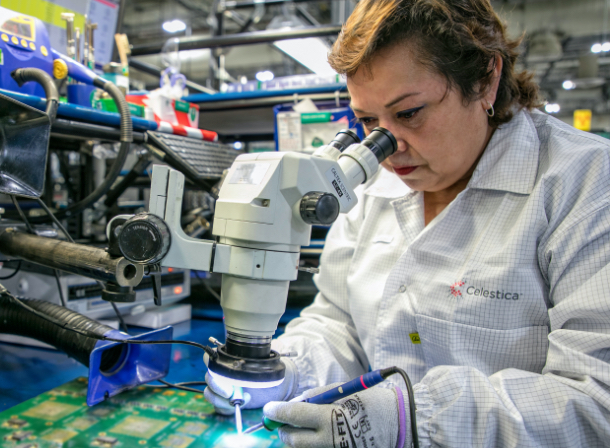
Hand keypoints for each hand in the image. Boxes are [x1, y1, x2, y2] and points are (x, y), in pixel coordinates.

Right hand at [203, 357, 298, 414]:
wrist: (276, 387)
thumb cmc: (269, 370)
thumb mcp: (267, 360)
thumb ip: (264, 352)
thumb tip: (273, 345)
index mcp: (227, 360)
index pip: (208, 357)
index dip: (210, 362)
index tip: (221, 371)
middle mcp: (221, 373)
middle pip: (208, 378)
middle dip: (217, 387)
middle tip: (230, 393)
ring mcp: (222, 389)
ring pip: (210, 394)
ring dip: (221, 400)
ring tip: (239, 401)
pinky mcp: (225, 403)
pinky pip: (218, 407)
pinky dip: (226, 408)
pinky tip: (240, 405)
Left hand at [263, 383, 410, 447]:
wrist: (399, 425)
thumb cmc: (371, 403)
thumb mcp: (342, 392)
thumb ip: (316, 397)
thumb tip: (294, 403)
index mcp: (330, 417)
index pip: (293, 416)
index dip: (276, 412)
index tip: (269, 409)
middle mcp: (330, 440)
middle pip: (292, 440)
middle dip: (283, 430)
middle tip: (283, 422)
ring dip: (296, 441)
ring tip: (301, 430)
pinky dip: (312, 446)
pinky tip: (316, 438)